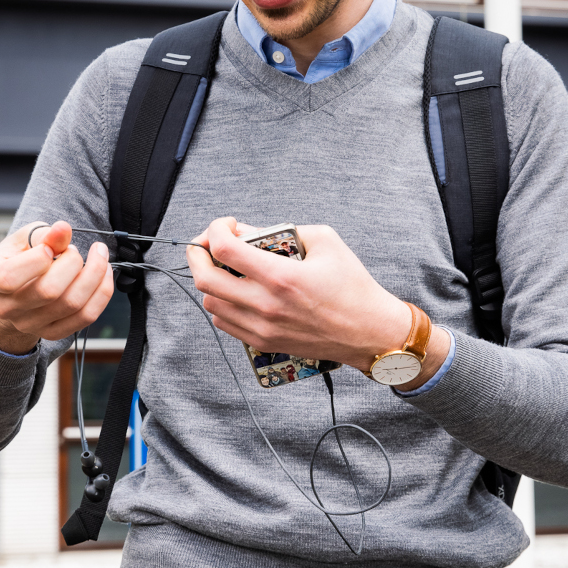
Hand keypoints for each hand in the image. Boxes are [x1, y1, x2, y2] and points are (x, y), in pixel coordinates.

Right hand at [0, 221, 114, 353]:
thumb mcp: (21, 241)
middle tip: (73, 250)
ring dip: (94, 274)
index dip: (37, 259)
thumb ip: (42, 234)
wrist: (10, 294)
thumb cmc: (15, 260)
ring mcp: (30, 325)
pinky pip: (86, 317)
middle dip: (72, 262)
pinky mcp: (53, 332)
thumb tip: (63, 229)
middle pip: (49, 291)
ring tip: (97, 256)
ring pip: (72, 304)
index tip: (48, 247)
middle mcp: (8, 309)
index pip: (10, 278)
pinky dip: (102, 292)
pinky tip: (104, 274)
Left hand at [185, 218, 450, 386]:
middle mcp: (266, 305)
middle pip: (204, 279)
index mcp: (281, 277)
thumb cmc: (353, 287)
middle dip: (197, 254)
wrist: (370, 332)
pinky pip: (224, 323)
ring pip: (210, 303)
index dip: (215, 229)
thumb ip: (285, 231)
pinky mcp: (263, 343)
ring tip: (226, 268)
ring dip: (210, 280)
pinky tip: (236, 291)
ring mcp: (262, 328)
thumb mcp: (326, 241)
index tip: (226, 224)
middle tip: (208, 243)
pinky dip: (221, 303)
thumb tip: (247, 231)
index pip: (224, 250)